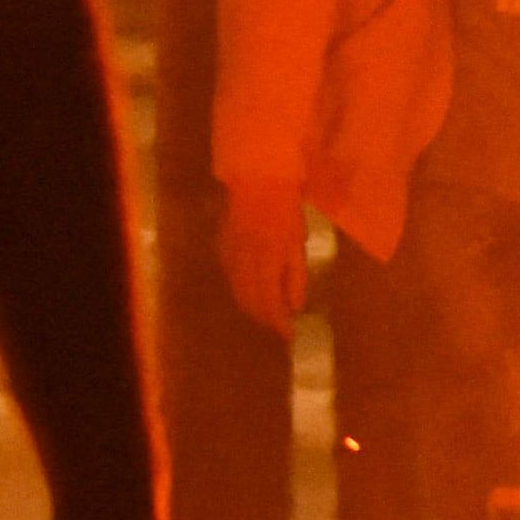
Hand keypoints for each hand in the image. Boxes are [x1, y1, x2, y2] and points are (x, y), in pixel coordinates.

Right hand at [218, 176, 311, 332]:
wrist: (258, 184)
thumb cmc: (285, 212)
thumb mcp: (297, 244)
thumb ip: (295, 277)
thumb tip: (294, 307)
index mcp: (265, 263)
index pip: (269, 303)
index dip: (278, 323)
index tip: (288, 336)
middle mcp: (243, 264)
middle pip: (250, 301)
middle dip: (264, 318)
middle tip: (277, 328)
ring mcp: (230, 256)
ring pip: (237, 292)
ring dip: (251, 307)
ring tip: (265, 316)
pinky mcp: (222, 248)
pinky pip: (230, 278)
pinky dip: (240, 290)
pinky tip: (249, 293)